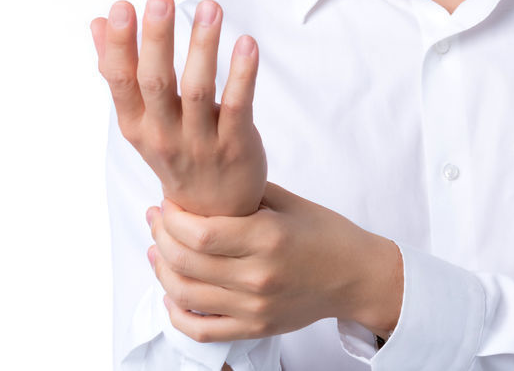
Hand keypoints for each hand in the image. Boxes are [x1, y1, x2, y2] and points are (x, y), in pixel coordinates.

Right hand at [92, 0, 267, 215]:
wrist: (213, 214)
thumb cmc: (175, 153)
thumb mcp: (140, 120)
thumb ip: (121, 71)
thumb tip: (98, 22)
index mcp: (136, 126)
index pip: (121, 82)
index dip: (120, 45)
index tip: (122, 6)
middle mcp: (164, 135)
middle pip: (157, 82)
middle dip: (157, 39)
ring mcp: (201, 142)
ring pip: (199, 90)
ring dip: (203, 46)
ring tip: (210, 7)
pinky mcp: (236, 145)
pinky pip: (238, 106)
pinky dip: (243, 74)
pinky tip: (247, 43)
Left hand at [145, 182, 403, 342]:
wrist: (357, 276)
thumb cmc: (327, 235)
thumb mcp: (289, 203)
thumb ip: (247, 195)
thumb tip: (203, 184)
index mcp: (269, 237)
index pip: (200, 234)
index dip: (172, 219)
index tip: (166, 204)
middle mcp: (259, 275)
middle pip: (187, 262)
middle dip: (160, 238)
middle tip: (156, 220)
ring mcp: (255, 306)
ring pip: (186, 294)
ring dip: (161, 271)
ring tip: (157, 252)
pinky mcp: (255, 328)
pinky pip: (202, 329)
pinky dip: (176, 314)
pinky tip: (171, 294)